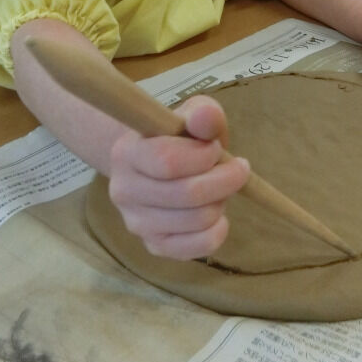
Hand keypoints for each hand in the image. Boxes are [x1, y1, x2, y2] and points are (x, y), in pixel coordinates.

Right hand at [107, 95, 249, 258]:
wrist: (152, 166)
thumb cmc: (175, 138)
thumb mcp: (189, 116)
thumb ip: (201, 114)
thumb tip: (206, 116)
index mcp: (126, 153)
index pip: (166, 161)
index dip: (202, 155)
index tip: (217, 147)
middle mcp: (123, 191)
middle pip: (187, 194)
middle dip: (224, 180)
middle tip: (238, 169)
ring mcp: (136, 223)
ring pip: (197, 220)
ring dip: (221, 201)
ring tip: (219, 187)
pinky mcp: (154, 245)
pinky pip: (199, 246)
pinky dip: (218, 229)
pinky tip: (217, 213)